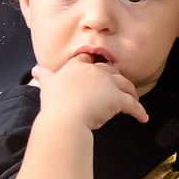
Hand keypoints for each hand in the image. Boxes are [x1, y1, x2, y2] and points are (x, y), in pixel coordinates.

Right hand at [31, 54, 148, 130]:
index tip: (98, 71)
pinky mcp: (117, 98)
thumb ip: (45, 77)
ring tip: (134, 100)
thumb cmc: (54, 105)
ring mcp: (107, 83)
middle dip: (116, 79)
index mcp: (77, 67)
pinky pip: (132, 104)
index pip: (88, 60)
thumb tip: (35, 70)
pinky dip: (139, 111)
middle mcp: (94, 70)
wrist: (64, 118)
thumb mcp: (48, 87)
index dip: (94, 65)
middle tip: (120, 87)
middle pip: (110, 71)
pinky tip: (143, 118)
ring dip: (131, 93)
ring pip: (125, 85)